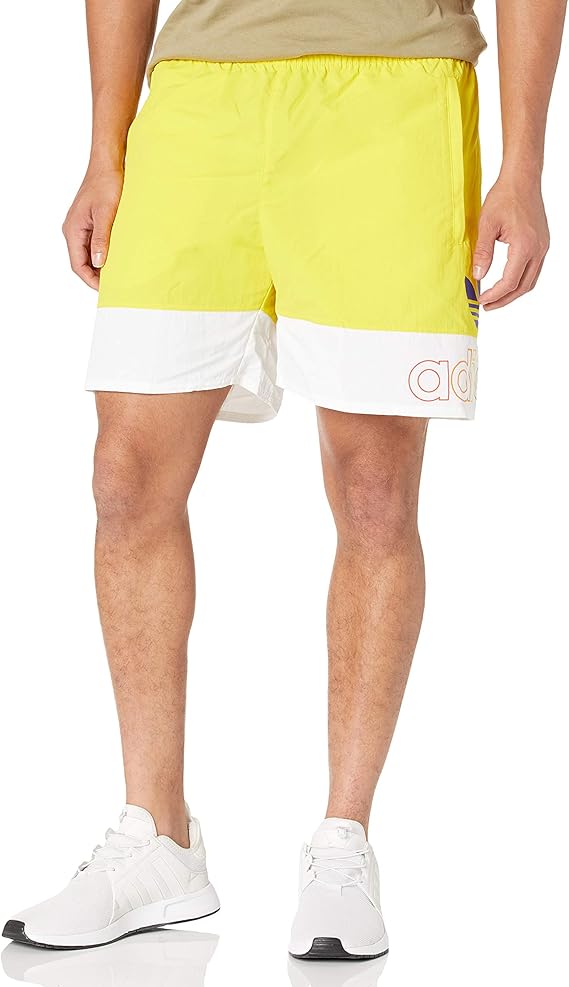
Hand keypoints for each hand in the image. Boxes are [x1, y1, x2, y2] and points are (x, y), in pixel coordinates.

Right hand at [62, 168, 123, 288]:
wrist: (108, 163)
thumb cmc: (106, 183)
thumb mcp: (106, 213)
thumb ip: (101, 239)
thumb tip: (99, 263)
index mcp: (73, 229)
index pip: (78, 264)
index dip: (91, 280)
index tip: (106, 290)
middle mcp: (73, 230)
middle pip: (82, 262)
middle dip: (96, 276)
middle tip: (115, 286)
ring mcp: (81, 226)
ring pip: (88, 254)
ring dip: (100, 266)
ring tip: (118, 275)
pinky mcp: (90, 222)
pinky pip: (93, 244)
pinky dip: (104, 254)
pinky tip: (117, 258)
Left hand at [473, 175, 549, 310]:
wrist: (522, 179)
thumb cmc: (505, 197)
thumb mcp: (486, 225)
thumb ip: (483, 253)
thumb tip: (478, 275)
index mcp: (524, 246)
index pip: (509, 282)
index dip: (494, 295)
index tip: (480, 299)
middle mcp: (538, 249)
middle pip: (523, 287)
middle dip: (504, 299)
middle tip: (487, 305)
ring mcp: (543, 246)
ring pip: (531, 280)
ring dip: (513, 292)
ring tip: (495, 297)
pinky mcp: (542, 243)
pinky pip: (534, 269)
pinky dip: (521, 280)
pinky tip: (507, 281)